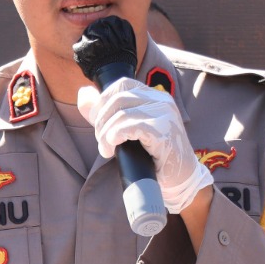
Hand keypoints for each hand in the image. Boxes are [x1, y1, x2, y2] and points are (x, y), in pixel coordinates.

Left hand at [77, 78, 214, 212]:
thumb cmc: (154, 156)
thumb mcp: (130, 130)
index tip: (97, 122)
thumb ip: (107, 112)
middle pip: (117, 98)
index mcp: (155, 96)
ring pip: (120, 114)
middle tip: (101, 141)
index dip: (102, 101)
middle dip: (100, 120)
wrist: (180, 179)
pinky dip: (114, 137)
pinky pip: (129, 127)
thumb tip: (84, 94)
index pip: (122, 84)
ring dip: (105, 134)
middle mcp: (162, 101)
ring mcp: (164, 115)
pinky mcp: (163, 132)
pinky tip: (113, 149)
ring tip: (106, 150)